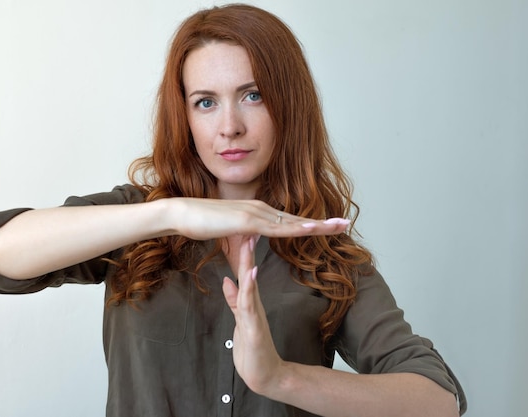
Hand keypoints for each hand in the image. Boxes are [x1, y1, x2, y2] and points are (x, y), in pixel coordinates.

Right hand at [168, 198, 349, 240]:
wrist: (182, 214)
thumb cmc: (201, 223)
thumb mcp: (227, 235)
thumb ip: (240, 239)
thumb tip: (248, 244)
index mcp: (257, 213)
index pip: (289, 221)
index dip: (309, 224)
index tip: (328, 226)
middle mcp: (261, 210)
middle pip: (297, 219)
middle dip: (322, 222)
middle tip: (346, 223)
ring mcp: (255, 213)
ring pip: (292, 222)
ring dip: (317, 224)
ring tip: (339, 225)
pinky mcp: (247, 220)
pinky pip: (277, 227)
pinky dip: (296, 228)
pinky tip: (311, 229)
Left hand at [222, 235, 283, 394]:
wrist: (266, 376)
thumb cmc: (253, 349)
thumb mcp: (240, 319)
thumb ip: (234, 300)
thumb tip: (227, 280)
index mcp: (249, 302)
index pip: (245, 272)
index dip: (242, 252)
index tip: (240, 230)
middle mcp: (254, 304)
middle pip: (249, 273)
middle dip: (246, 250)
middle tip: (247, 226)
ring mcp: (255, 315)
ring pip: (250, 285)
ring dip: (248, 264)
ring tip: (248, 243)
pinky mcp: (254, 327)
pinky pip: (250, 305)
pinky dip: (248, 289)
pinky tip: (249, 275)